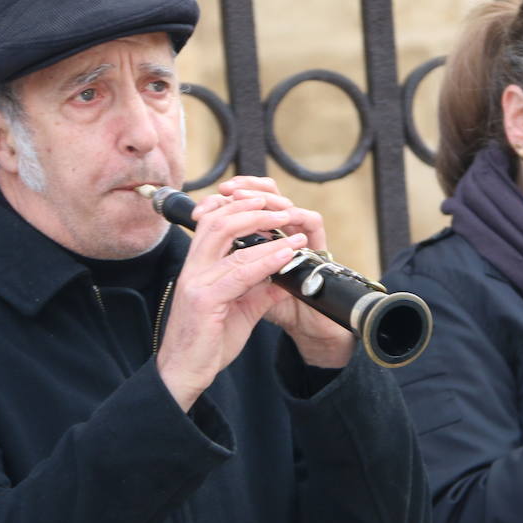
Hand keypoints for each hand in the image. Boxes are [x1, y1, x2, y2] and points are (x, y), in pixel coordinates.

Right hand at [155, 190, 310, 410]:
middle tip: (281, 208)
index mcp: (198, 267)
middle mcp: (193, 269)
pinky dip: (266, 260)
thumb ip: (260, 289)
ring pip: (227, 239)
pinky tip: (286, 254)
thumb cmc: (209, 343)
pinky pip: (239, 272)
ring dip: (263, 227)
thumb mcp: (241, 309)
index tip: (267, 204)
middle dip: (251, 209)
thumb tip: (287, 274)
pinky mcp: (204, 300)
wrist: (185, 374)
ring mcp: (196, 282)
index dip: (239, 207)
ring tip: (290, 223)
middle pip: (218, 221)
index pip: (212, 222)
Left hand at [214, 176, 354, 368]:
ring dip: (270, 197)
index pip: (250, 210)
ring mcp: (306, 242)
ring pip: (289, 203)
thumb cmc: (278, 313)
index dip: (229, 202)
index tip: (201, 206)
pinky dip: (297, 214)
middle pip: (270, 196)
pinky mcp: (322, 251)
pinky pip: (313, 223)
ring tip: (252, 197)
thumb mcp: (246, 295)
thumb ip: (236, 273)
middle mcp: (286, 238)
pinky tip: (281, 216)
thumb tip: (209, 257)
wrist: (307, 334)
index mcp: (267, 245)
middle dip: (249, 188)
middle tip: (229, 188)